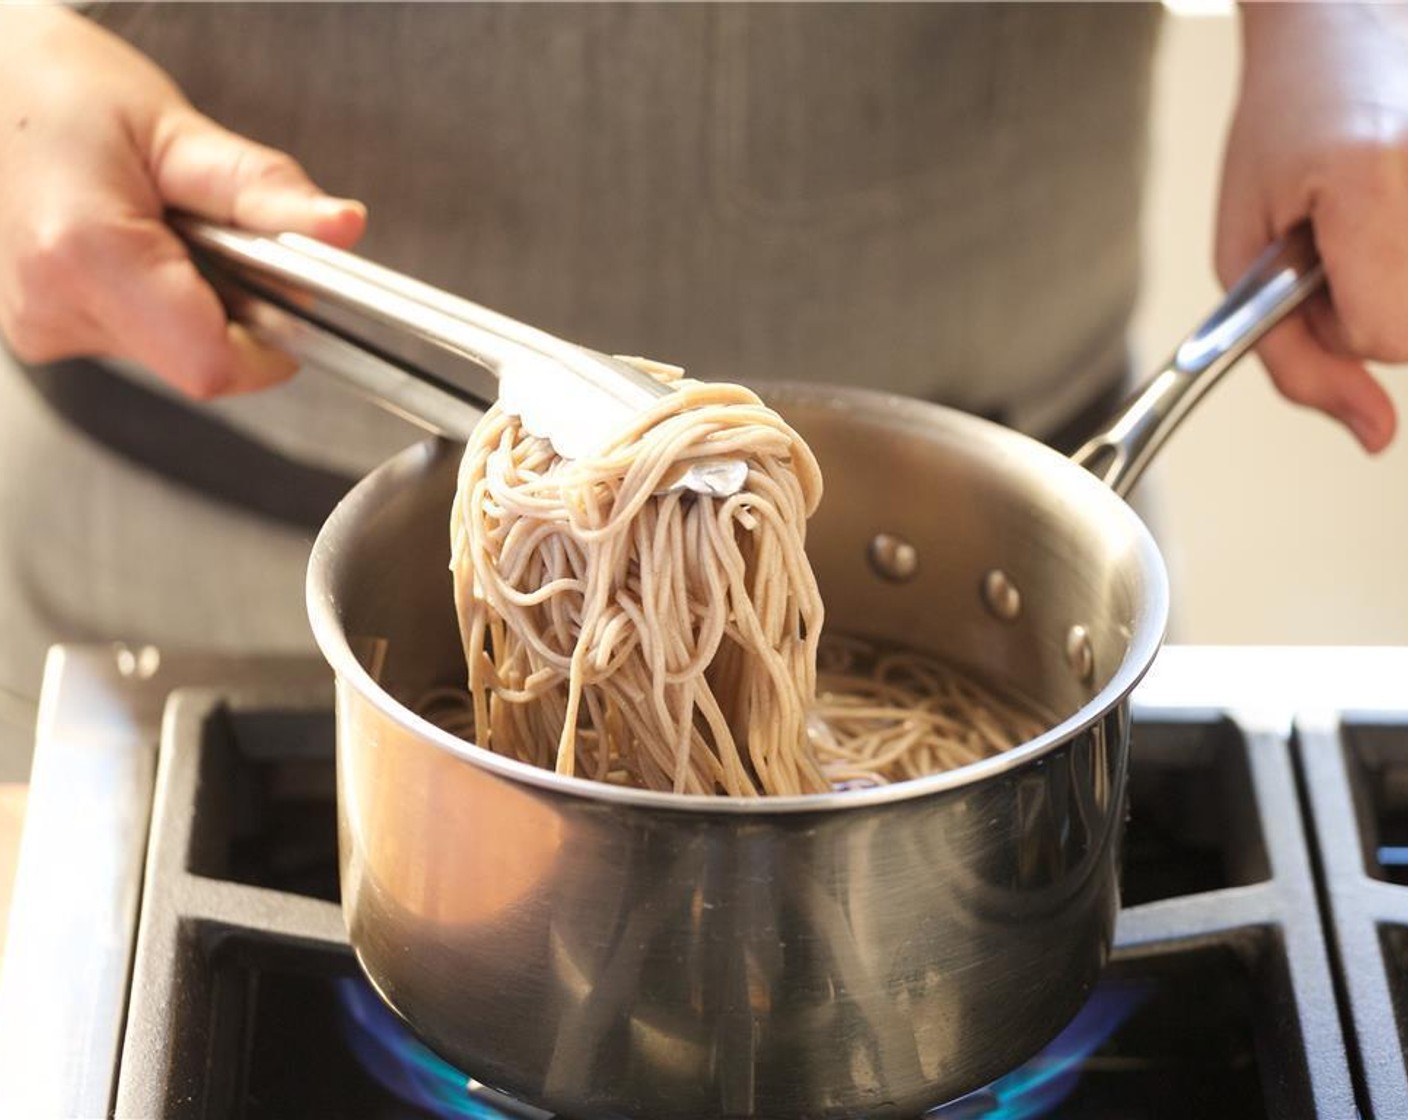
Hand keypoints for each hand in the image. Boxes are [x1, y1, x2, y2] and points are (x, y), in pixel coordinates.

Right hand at [0, 7, 365, 397]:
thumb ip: (263, 189)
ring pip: (169, 353)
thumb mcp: (175, 129)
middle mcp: (52, 307)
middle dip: (233, 307)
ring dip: (193, 299)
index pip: (215, 365)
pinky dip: (156, 297)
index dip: (271, 344)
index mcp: (86, 258)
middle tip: (208, 228)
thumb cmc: (55, 87)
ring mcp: (39, 326)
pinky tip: (130, 239)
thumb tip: (340, 227)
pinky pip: (135, 337)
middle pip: (197, 361)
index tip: (286, 297)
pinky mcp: (40, 329)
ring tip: (156, 222)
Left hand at [1216, 3, 1407, 452]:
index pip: (1386, 336)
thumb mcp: (1244, 256)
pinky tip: (1396, 219)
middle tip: (1342, 245)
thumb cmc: (1278, 141)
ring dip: (1401, 290)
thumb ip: (1299, 361)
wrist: (1339, 34)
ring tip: (1372, 226)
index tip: (1314, 275)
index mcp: (1371, 180)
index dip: (1340, 328)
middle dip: (1376, 312)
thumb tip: (1375, 438)